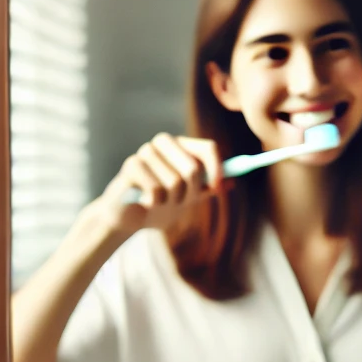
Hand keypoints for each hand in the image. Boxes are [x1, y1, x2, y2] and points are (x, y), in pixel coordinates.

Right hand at [90, 133, 224, 237]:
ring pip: (174, 182)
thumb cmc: (160, 204)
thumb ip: (207, 188)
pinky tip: (146, 202)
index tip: (216, 188)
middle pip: (193, 167)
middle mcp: (164, 143)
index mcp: (181, 146)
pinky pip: (157, 189)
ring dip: (170, 201)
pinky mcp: (131, 165)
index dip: (217, 168)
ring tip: (158, 202)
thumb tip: (231, 183)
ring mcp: (146, 152)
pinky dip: (155, 202)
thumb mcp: (188, 198)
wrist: (129, 219)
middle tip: (178, 201)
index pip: (208, 148)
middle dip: (189, 193)